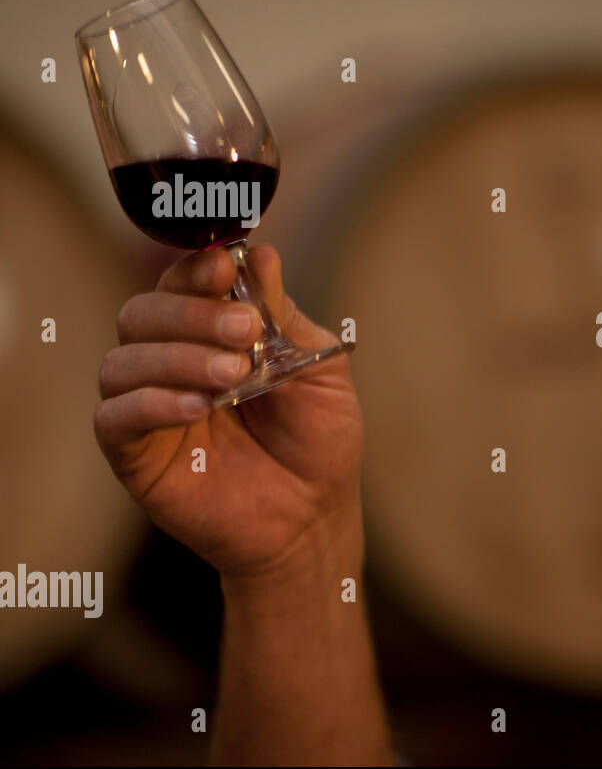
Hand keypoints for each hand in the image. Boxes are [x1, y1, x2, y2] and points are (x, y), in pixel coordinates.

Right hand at [94, 244, 362, 578]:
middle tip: (246, 332)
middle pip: (142, 313)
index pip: (180, 284)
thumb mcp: (319, 369)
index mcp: (212, 334)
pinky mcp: (136, 455)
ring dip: (177, 357)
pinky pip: (115, 417)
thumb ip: (286, 316)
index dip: (195, 270)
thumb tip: (258, 253)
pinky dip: (153, 403)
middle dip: (192, 315)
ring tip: (233, 376)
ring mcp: (149, 407)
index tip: (227, 269)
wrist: (315, 515)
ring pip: (123, 360)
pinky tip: (198, 407)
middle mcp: (171, 362)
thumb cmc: (318, 440)